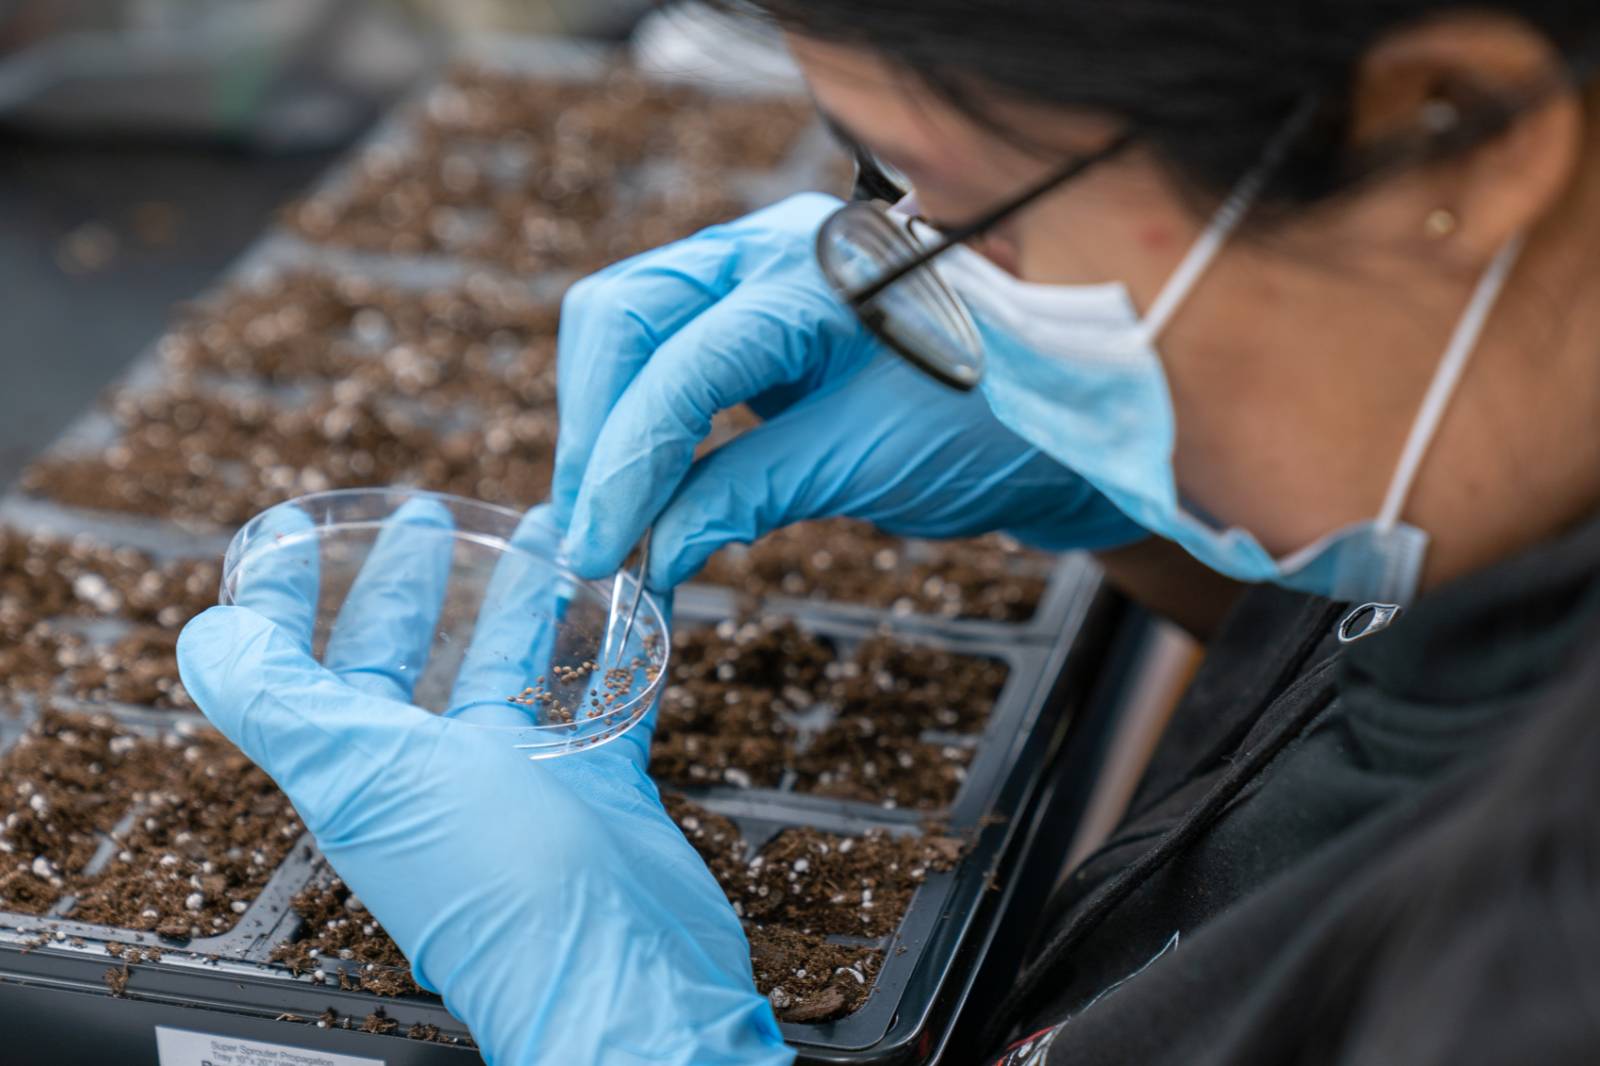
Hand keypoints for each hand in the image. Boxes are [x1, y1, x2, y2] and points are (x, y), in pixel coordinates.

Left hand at [177, 500, 791, 1065]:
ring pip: (514, 666)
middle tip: (432, 516)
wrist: (623, 969)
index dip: (292, 596)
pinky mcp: (599, 788)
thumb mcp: (365, 773)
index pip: (305, 667)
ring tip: (544, 532)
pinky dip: (617, 642)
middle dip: (413, 583)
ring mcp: (522, 779)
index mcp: (364, 769)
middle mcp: (436, 773)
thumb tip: (205, 634)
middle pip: (412, 660)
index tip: (302, 526)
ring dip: (522, 597)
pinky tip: (634, 595)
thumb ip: (277, 701)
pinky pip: (608, 694)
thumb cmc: (496, 883)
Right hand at [552, 193, 1141, 589]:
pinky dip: (642, 421)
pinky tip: (644, 488)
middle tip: (591, 534)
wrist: (1065, 410)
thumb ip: (749, 493)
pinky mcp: (755, 319)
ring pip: (629, 327)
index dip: (626, 462)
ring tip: (608, 520)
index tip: (600, 549)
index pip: (681, 361)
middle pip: (624, 314)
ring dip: (606, 423)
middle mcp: (772, 250)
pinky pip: (665, 356)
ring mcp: (758, 275)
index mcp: (815, 269)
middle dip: (594, 427)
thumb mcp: (872, 461)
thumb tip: (650, 550)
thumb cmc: (999, 420)